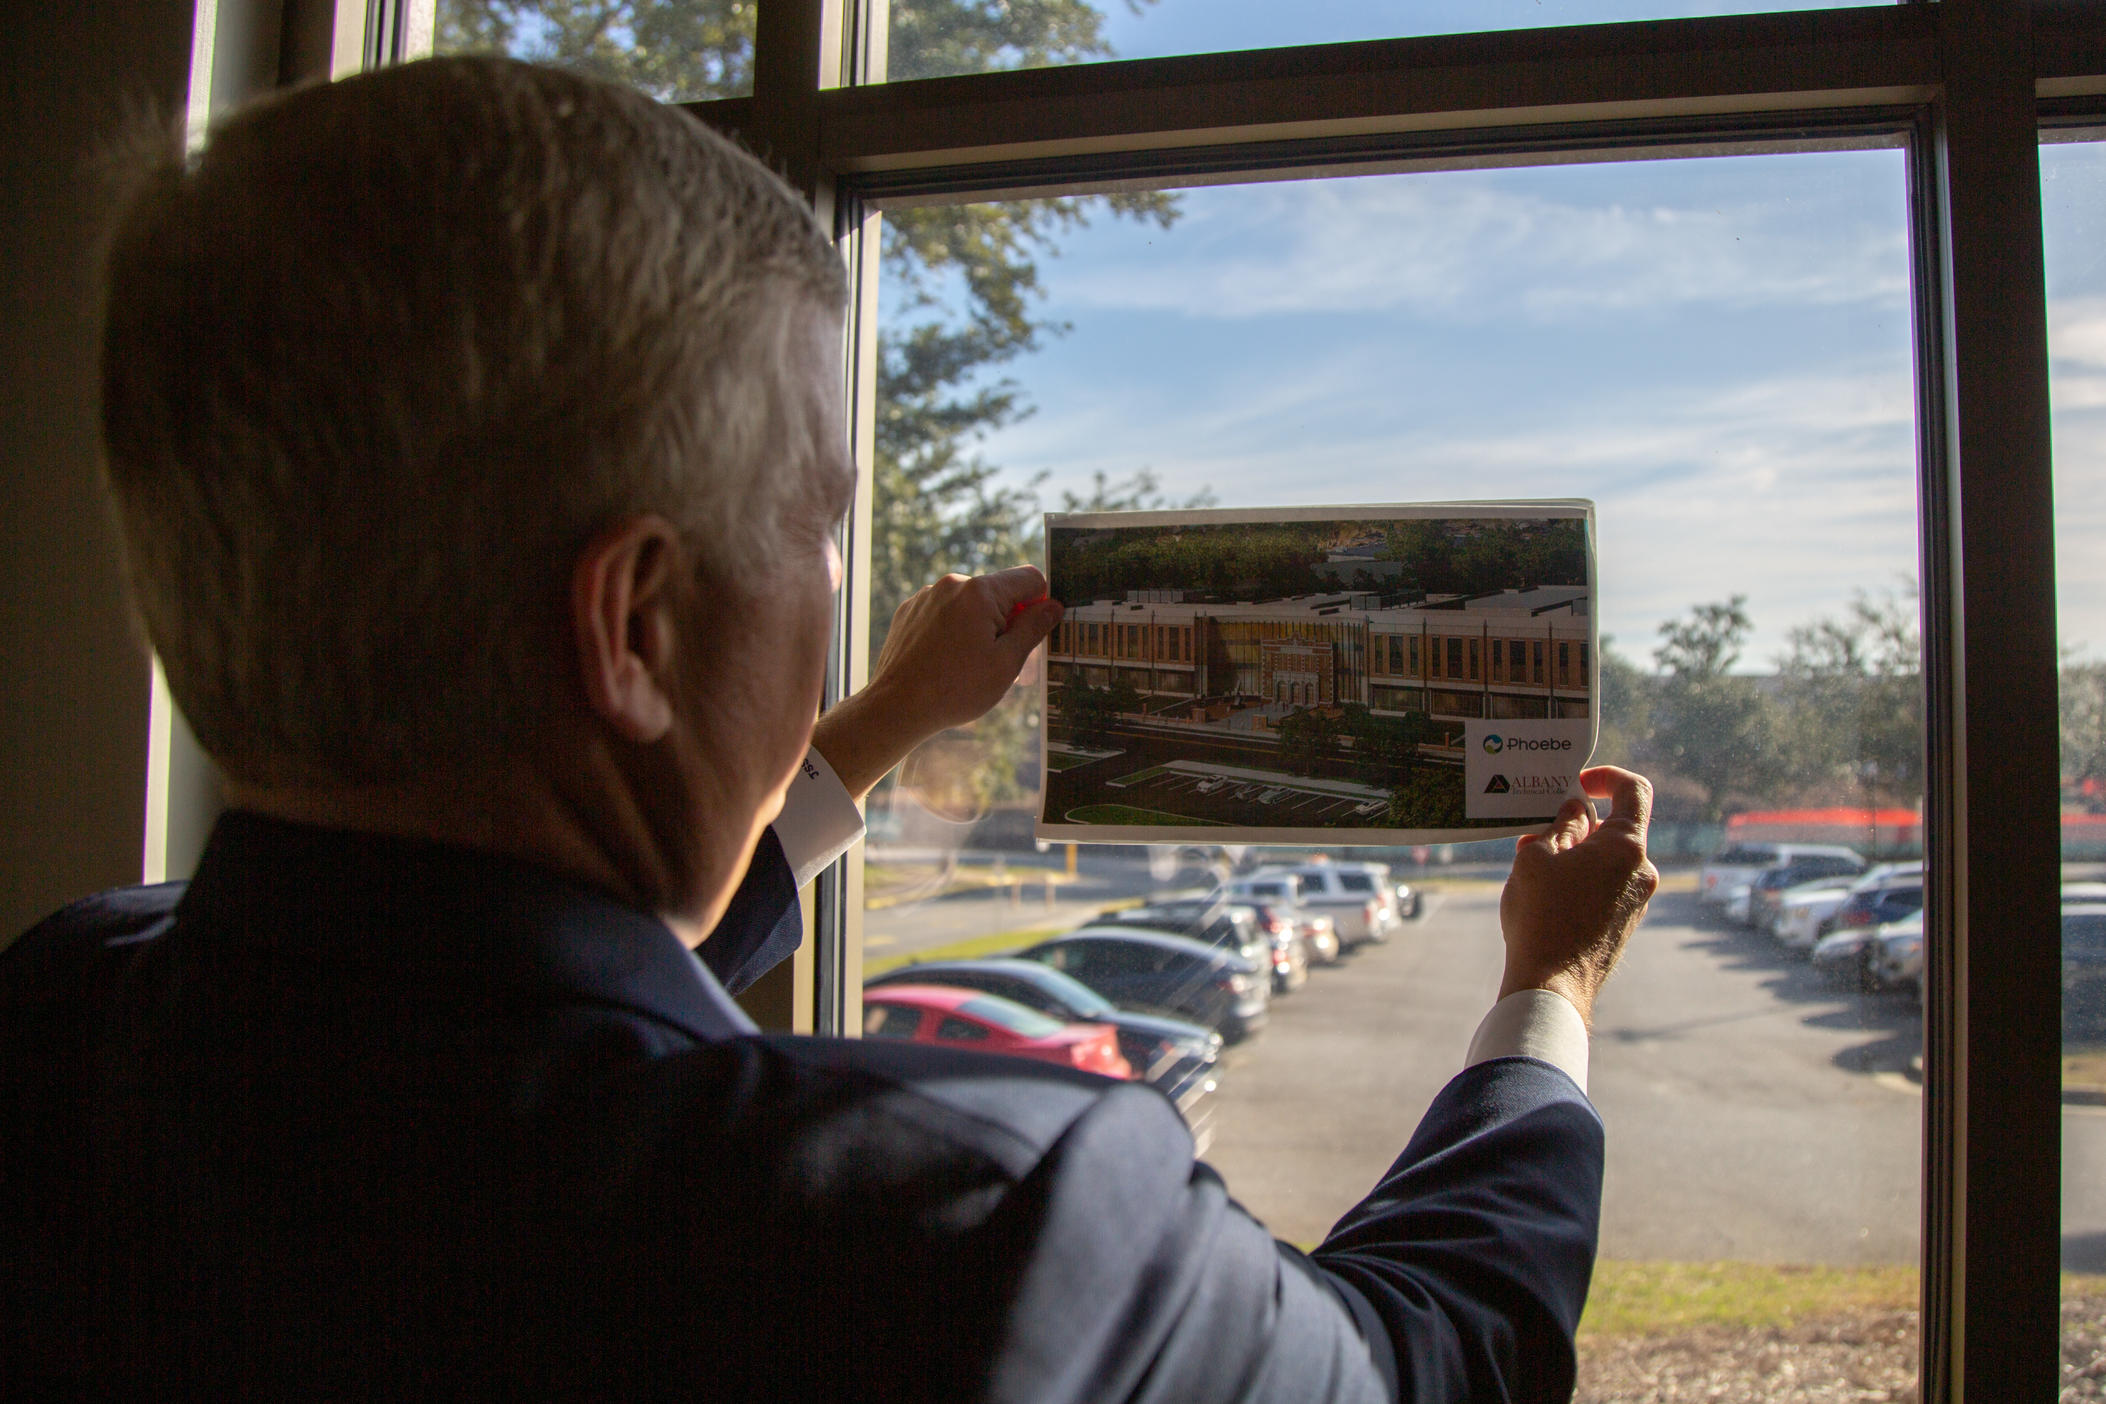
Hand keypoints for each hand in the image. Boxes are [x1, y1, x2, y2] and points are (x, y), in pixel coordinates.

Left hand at [810, 567, 1062, 801]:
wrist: (895, 707)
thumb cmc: (955, 689)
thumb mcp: (1006, 663)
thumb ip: (1033, 628)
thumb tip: (1054, 606)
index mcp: (980, 592)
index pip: (1028, 578)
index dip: (1041, 602)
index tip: (1038, 631)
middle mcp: (952, 584)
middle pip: (998, 592)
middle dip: (1008, 621)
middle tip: (1003, 661)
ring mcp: (927, 596)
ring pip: (970, 604)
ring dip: (980, 627)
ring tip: (970, 666)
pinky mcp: (909, 611)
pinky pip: (944, 612)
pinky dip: (953, 630)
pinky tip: (946, 661)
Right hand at [1497, 766, 1659, 1027]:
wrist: (1552, 987)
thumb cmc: (1542, 918)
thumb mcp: (1537, 857)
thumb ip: (1560, 825)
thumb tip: (1576, 813)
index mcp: (1626, 847)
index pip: (1633, 791)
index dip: (1607, 777)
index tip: (1579, 783)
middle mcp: (1642, 872)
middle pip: (1615, 830)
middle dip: (1577, 826)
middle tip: (1538, 834)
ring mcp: (1637, 902)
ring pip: (1607, 861)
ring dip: (1574, 856)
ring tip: (1534, 870)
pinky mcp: (1624, 925)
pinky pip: (1605, 888)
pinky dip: (1580, 881)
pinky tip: (1545, 897)